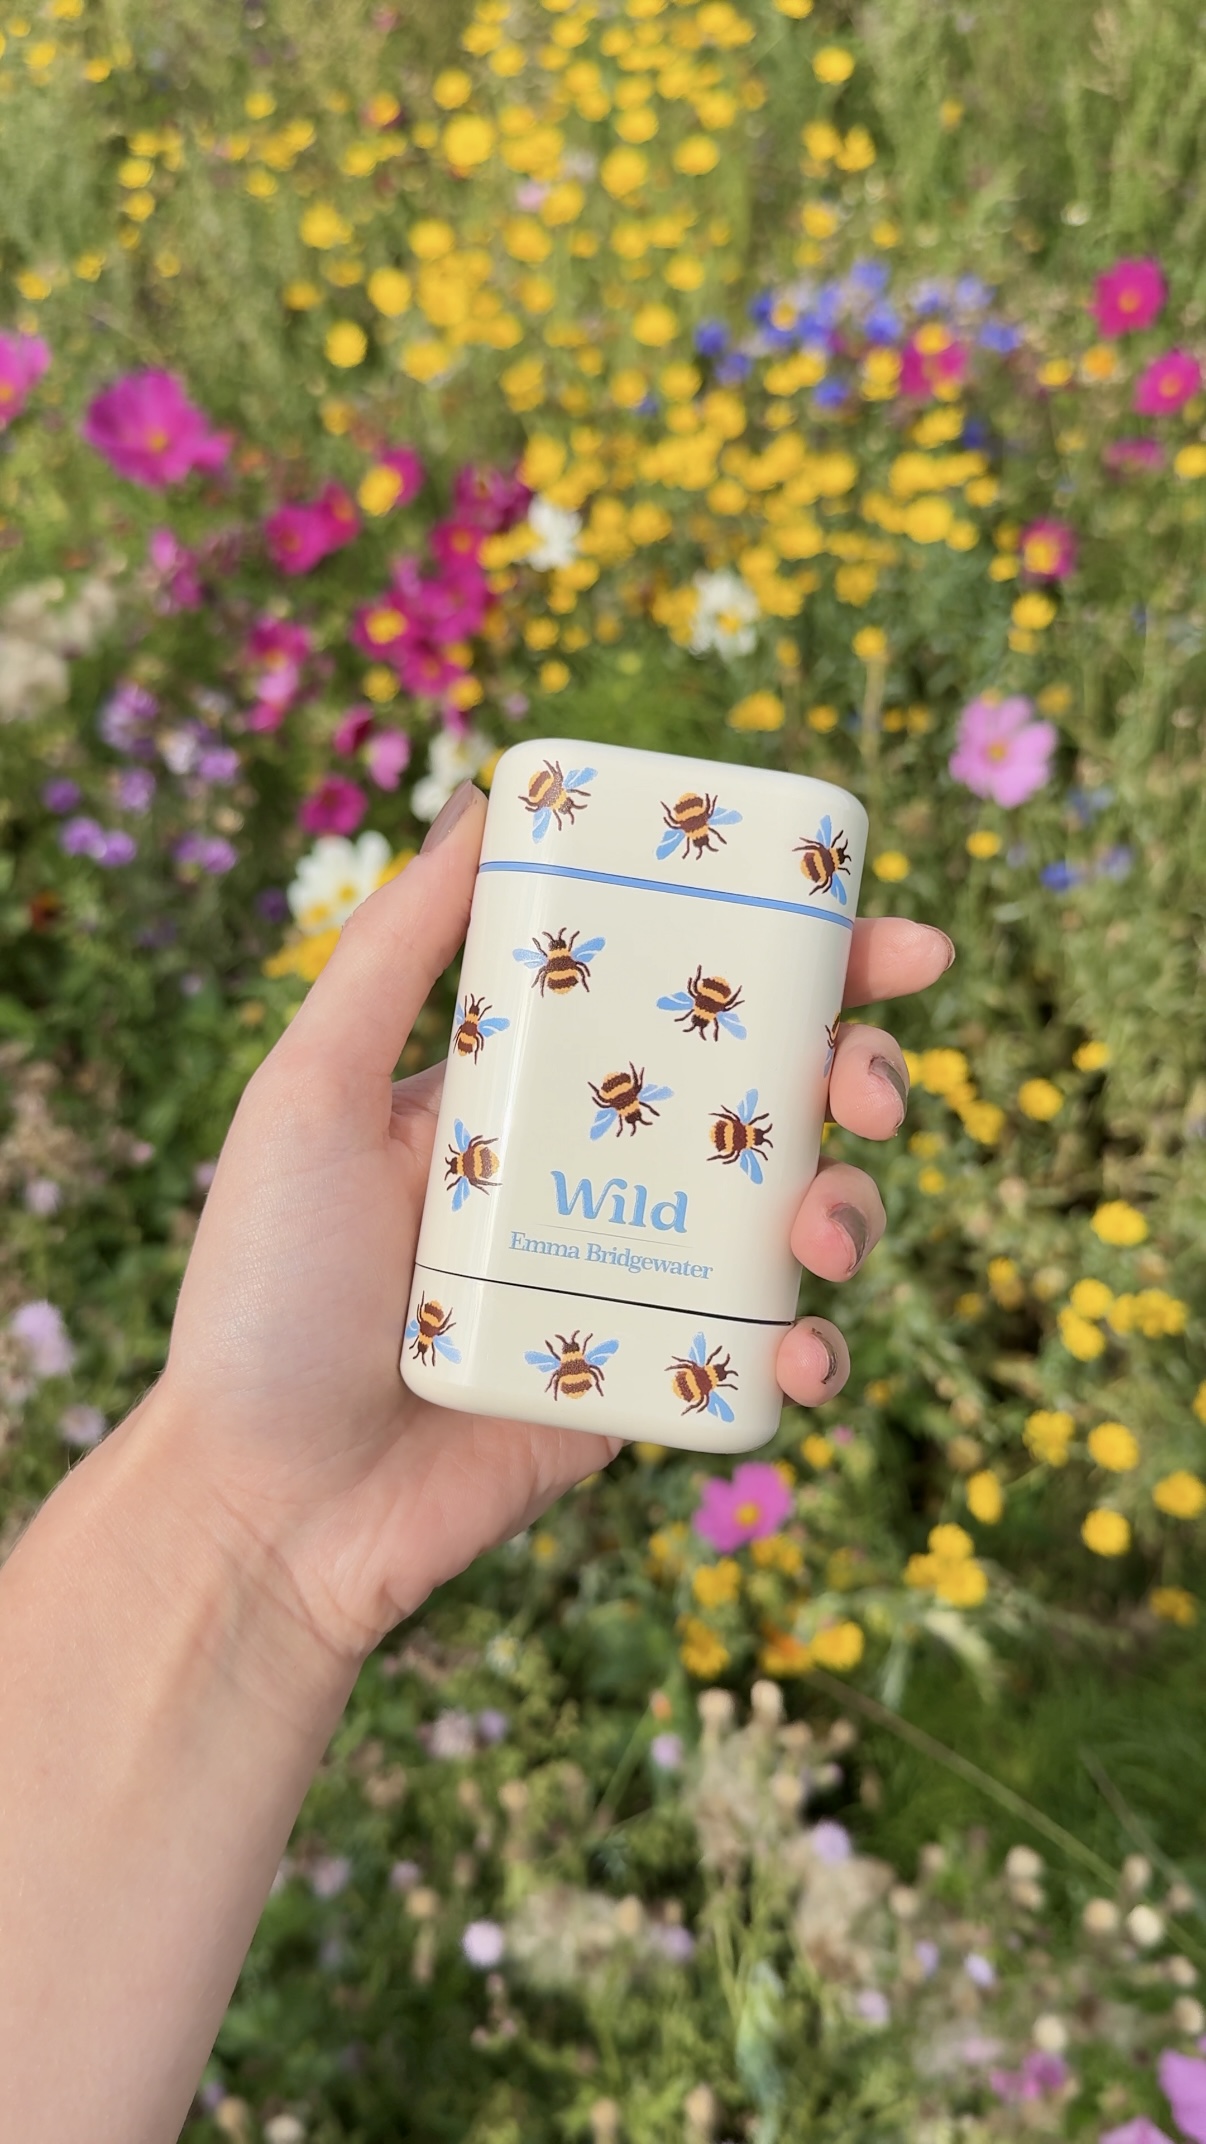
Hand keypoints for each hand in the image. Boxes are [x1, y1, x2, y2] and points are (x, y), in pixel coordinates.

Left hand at [151, 781, 951, 1662]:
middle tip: (869, 1082)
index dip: (799, 957)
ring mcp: (632, 1276)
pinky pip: (765, 1356)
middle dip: (857, 1072)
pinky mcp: (650, 1385)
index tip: (886, 934)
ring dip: (851, 1207)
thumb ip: (391, 953)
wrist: (268, 1503)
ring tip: (821, 1233)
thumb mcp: (307, 1091)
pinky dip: (814, 1354)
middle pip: (771, 1095)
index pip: (681, 991)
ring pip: (794, 1217)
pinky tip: (798, 1356)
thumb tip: (480, 802)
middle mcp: (596, 1166)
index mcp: (531, 1083)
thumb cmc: (264, 1292)